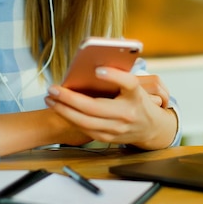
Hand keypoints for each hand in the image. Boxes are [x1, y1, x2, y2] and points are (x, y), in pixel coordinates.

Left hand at [45, 67, 177, 149]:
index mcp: (136, 96)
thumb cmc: (138, 101)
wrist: (151, 128)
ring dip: (64, 110)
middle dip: (70, 98)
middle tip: (53, 89)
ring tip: (51, 99)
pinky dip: (70, 119)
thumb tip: (93, 65)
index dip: (114, 76)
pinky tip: (60, 109)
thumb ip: (119, 77)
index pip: (129, 83)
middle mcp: (127, 114)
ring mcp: (117, 129)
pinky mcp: (109, 138)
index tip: (98, 69)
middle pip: (95, 107)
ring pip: (86, 122)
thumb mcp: (135, 86)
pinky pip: (85, 129)